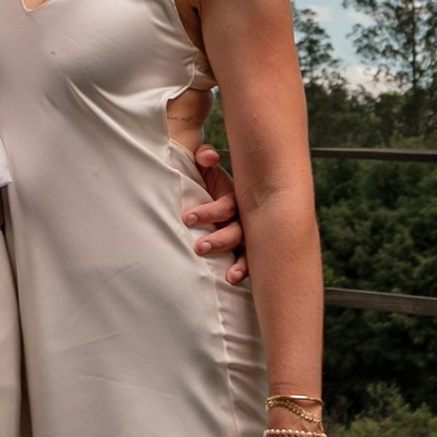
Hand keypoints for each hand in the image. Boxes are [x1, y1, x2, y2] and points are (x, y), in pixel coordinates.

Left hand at [180, 143, 248, 284]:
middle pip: (237, 231)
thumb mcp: (207, 169)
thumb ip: (204, 157)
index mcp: (235, 199)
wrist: (215, 192)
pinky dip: (243, 271)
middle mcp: (244, 218)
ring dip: (239, 263)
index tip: (186, 217)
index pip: (226, 207)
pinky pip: (249, 263)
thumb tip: (206, 156)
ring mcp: (247, 236)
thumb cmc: (209, 183)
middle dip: (219, 240)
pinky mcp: (245, 252)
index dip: (208, 212)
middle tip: (199, 247)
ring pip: (247, 250)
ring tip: (228, 276)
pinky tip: (233, 281)